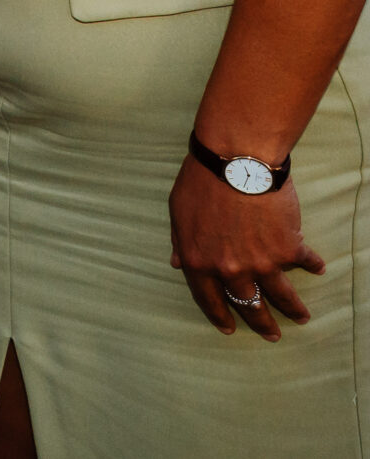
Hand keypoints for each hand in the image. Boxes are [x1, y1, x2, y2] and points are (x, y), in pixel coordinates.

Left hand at [171, 155, 322, 338]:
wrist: (234, 162)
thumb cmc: (200, 182)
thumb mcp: (178, 213)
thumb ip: (180, 242)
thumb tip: (177, 264)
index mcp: (198, 262)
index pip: (208, 299)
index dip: (219, 316)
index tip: (229, 328)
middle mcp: (230, 269)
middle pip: (248, 304)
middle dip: (261, 324)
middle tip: (272, 334)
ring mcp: (262, 262)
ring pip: (281, 296)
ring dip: (293, 309)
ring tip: (302, 318)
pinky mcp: (288, 248)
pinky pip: (304, 262)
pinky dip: (312, 265)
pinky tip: (317, 268)